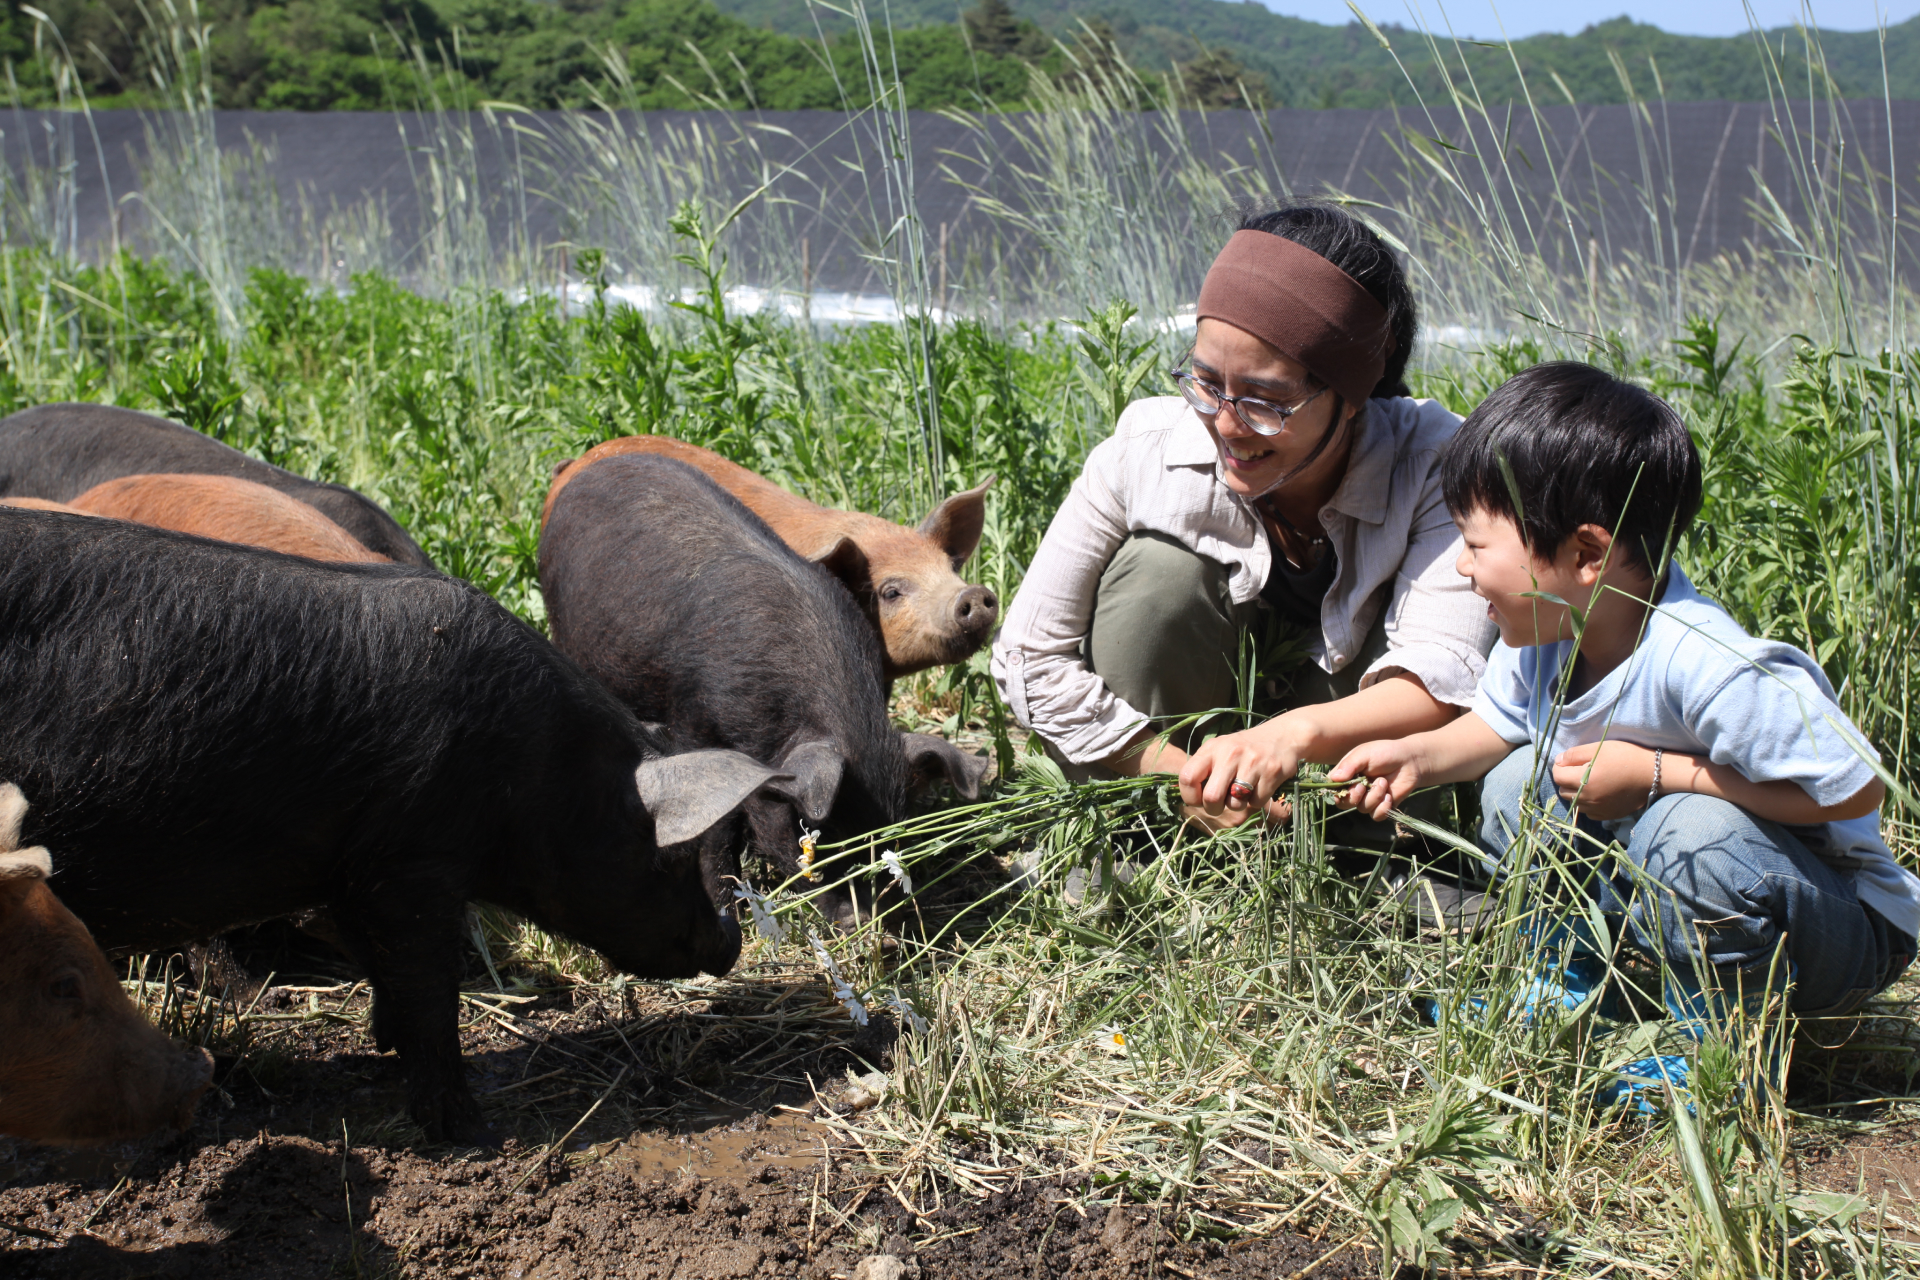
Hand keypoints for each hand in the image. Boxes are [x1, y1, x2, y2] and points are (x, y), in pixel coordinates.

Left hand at [1178, 721, 1303, 823]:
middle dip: (1213, 808)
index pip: (1187, 778)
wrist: (1283, 736)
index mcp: (1212, 748)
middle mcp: (1230, 754)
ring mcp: (1252, 762)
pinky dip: (1256, 801)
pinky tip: (1260, 785)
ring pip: (1235, 803)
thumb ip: (1204, 769)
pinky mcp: (1272, 772)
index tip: (1198, 799)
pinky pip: (1256, 802)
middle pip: (1211, 797)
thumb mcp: (1220, 750)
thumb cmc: (1244, 749)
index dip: (1190, 796)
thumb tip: (1188, 798)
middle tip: (1219, 805)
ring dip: (1238, 804)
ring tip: (1243, 790)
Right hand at [1327, 739, 1426, 820]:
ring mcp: (1368, 798)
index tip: (1345, 785)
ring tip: (1383, 782)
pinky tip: (1389, 795)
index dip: (1335, 791)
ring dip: (1373, 797)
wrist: (1410, 761)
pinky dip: (1382, 807)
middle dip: (1353, 797)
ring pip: (1362, 808)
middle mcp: (1354, 788)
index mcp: (1346, 775)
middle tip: (1363, 786)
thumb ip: (1349, 765)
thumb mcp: (1364, 754)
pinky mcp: (1381, 806)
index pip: (1332, 788)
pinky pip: (1376, 816)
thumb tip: (1334, 778)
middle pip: (1343, 803)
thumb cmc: (1385, 753)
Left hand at [1551, 741, 1656, 820]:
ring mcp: (1598, 809)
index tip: (1569, 761)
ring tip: (1589, 781)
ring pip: (1575, 803)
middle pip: (1563, 791)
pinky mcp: (1608, 816)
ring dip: (1576, 793)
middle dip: (1566, 780)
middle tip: (1579, 770)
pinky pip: (1588, 812)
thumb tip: (1558, 761)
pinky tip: (1598, 793)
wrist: (1653, 774)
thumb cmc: (1626, 757)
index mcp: (1585, 780)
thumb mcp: (1599, 748)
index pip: (1557, 776)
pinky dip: (1588, 803)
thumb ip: (1575, 754)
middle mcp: (1589, 799)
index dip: (1560, 767)